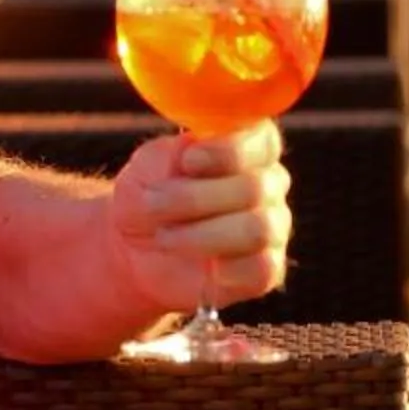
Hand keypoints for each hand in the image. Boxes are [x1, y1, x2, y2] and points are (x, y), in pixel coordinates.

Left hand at [108, 122, 292, 315]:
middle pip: (254, 188)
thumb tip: (196, 149)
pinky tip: (202, 267)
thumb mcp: (148, 166)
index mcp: (249, 146)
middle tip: (153, 205)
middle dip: (194, 198)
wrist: (135, 248)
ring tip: (164, 237)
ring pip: (258, 229)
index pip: (262, 140)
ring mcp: (273, 226)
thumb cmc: (147, 196)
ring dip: (201, 235)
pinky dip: (225, 269)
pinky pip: (263, 268)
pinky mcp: (267, 268)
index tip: (189, 161)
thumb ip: (175, 153)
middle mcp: (269, 183)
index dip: (228, 151)